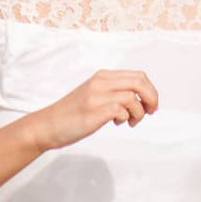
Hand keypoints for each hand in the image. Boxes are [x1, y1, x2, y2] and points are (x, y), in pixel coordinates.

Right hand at [26, 70, 158, 151]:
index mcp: (103, 77)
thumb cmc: (73, 114)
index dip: (151, 91)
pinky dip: (125, 118)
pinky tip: (117, 123)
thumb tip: (142, 100)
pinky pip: (121, 110)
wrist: (48, 125)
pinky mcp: (94, 111)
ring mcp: (96, 96)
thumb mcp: (95, 95)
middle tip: (150, 112)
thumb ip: (115, 92)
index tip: (150, 106)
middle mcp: (100, 82)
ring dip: (138, 112)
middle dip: (151, 98)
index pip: (138, 76)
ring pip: (132, 97)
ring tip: (130, 122)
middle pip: (140, 82)